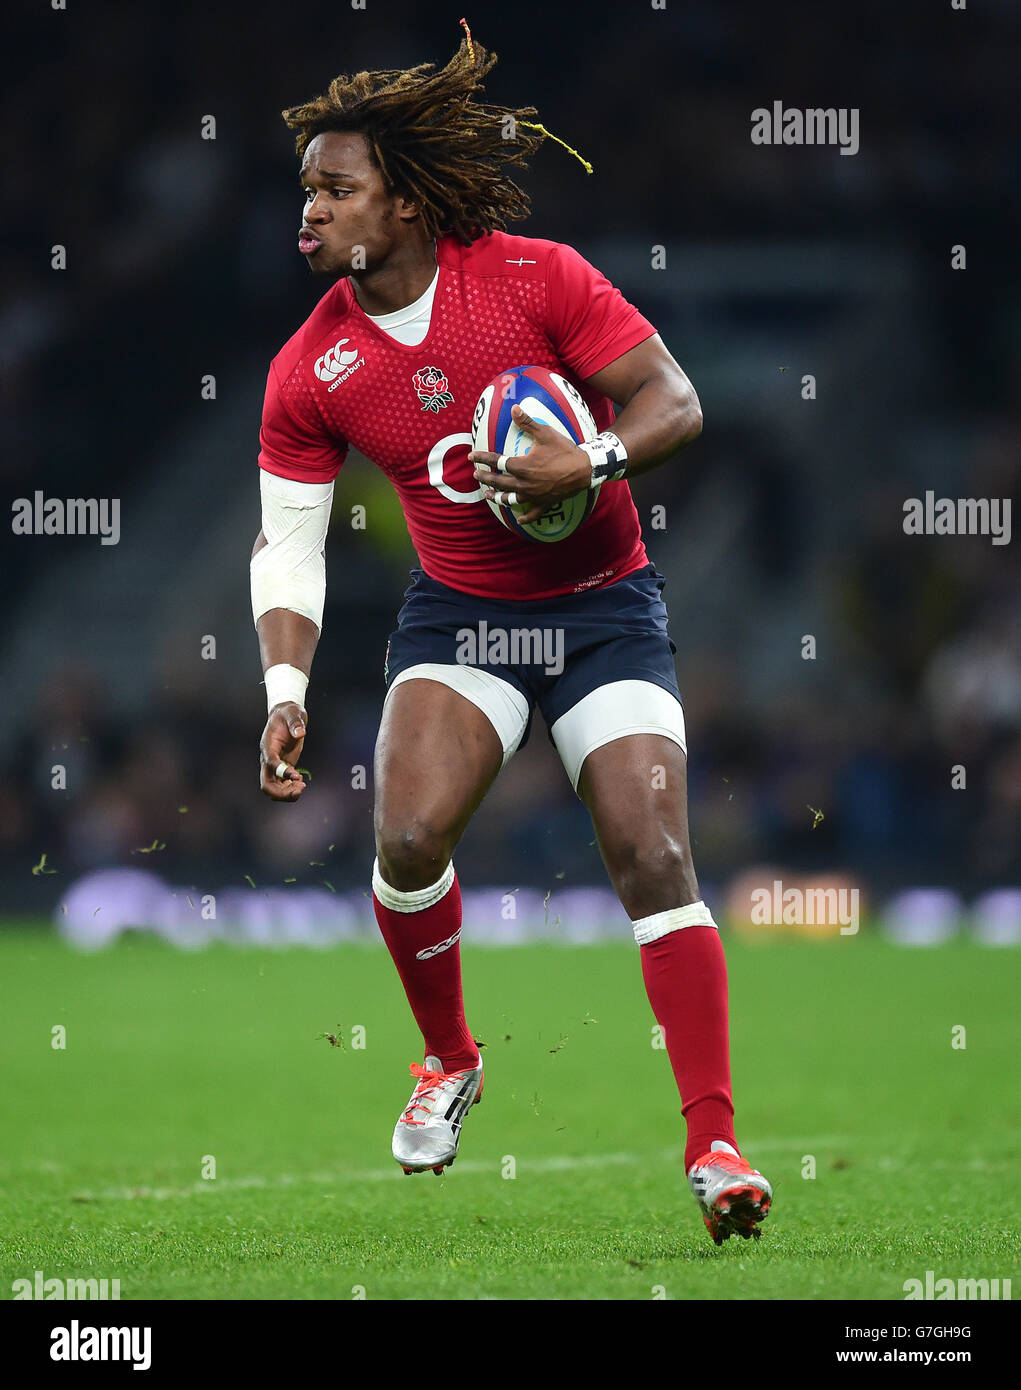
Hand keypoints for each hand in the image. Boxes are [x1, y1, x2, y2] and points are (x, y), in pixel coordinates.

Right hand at [259, 702, 306, 800]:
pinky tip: (301, 784)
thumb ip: (295, 722)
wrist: (287, 715)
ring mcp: (274, 764)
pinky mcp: (282, 766)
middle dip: (281, 792)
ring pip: (273, 788)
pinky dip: (290, 789)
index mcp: (268, 746)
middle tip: (299, 790)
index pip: (270, 763)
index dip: (282, 772)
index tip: (297, 775)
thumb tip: (300, 733)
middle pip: (266, 784)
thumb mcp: (293, 713)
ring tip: (302, 787)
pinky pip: (282, 784)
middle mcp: (268, 758)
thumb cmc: (289, 713)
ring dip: (287, 793)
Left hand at [469, 404, 590, 524]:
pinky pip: (533, 513)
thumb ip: (527, 422)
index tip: (472, 456)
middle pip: (499, 482)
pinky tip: (519, 520)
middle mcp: (524, 483)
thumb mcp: (545, 433)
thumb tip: (513, 408)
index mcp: (522, 466)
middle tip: (476, 475)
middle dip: (485, 478)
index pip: (496, 462)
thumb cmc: (564, 450)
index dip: (482, 458)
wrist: (585, 468)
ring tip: (488, 496)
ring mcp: (534, 495)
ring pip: (511, 499)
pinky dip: (525, 518)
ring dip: (498, 497)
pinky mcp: (545, 503)